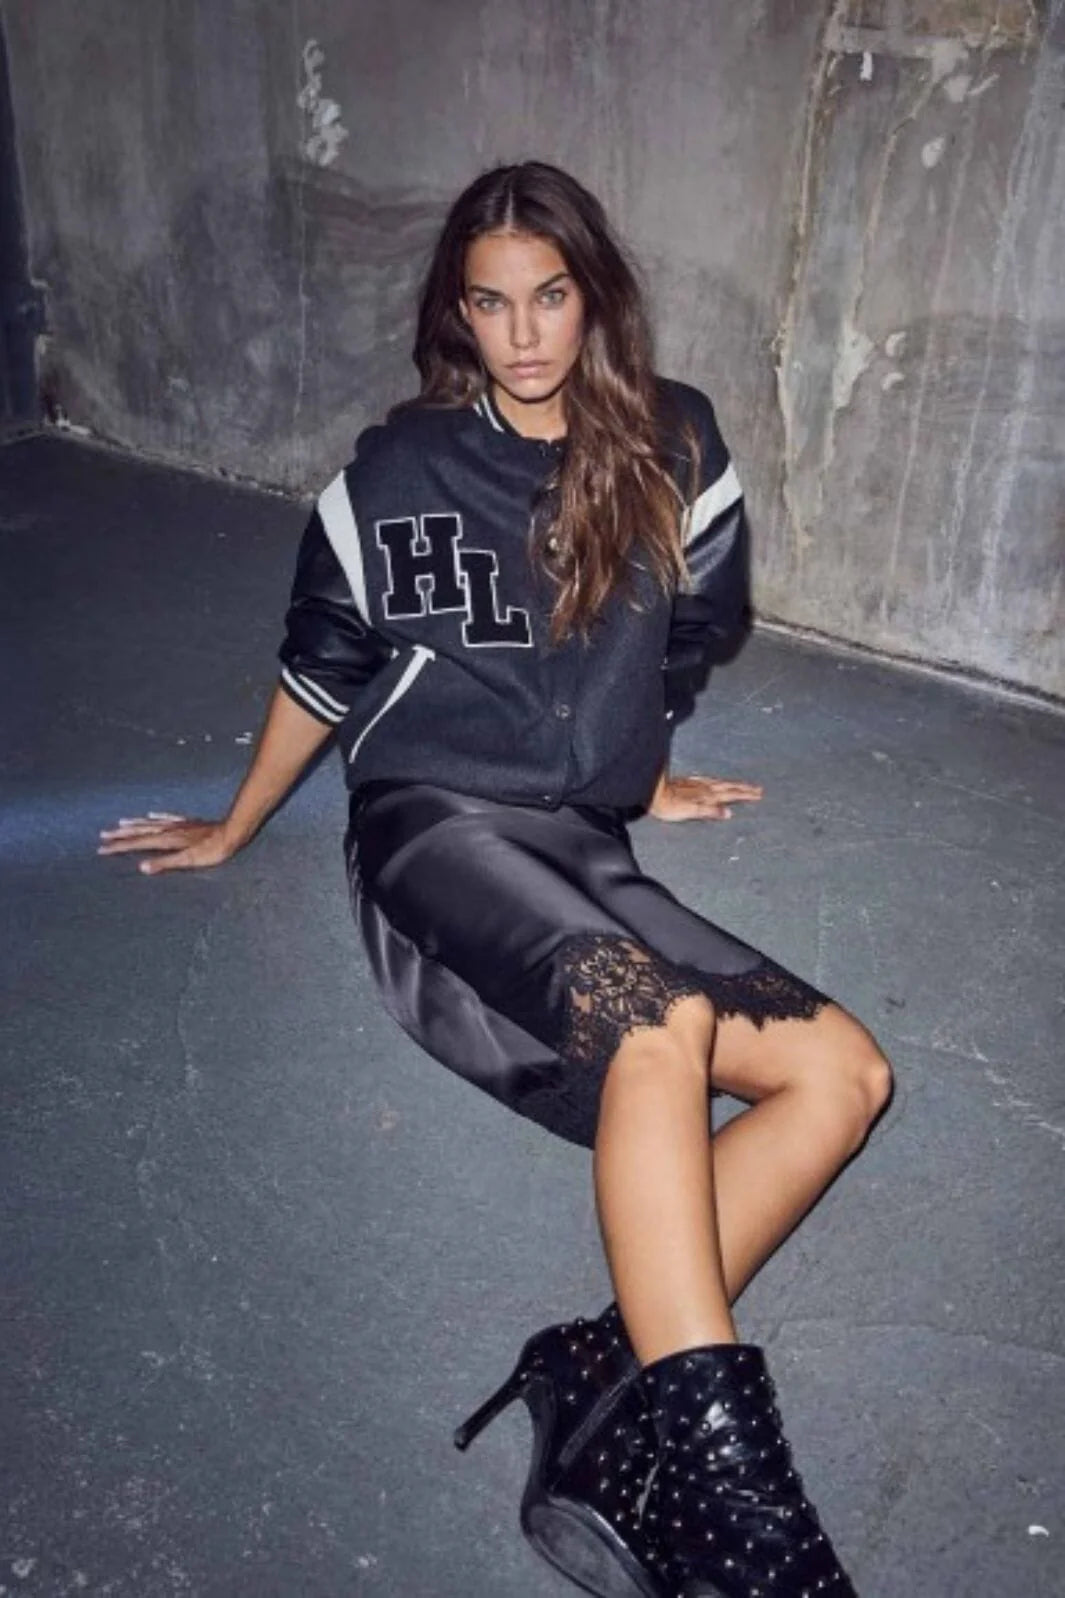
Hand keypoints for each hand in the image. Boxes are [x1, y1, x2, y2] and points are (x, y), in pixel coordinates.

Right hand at [97, 812, 239, 874]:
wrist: (232, 833)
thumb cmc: (213, 850)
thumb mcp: (189, 861)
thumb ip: (165, 864)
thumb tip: (142, 868)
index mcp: (167, 840)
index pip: (137, 843)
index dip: (119, 847)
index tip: (101, 848)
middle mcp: (169, 830)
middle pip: (140, 832)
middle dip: (120, 835)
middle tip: (102, 836)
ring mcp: (178, 825)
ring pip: (150, 823)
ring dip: (134, 824)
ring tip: (119, 824)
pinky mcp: (188, 823)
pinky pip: (167, 818)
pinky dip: (156, 817)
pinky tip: (151, 814)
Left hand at [648, 773, 762, 822]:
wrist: (652, 792)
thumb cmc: (669, 805)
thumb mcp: (691, 811)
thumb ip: (710, 811)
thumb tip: (729, 813)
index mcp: (707, 794)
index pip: (731, 794)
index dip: (745, 794)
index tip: (758, 793)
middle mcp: (704, 787)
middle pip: (729, 786)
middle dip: (744, 788)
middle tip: (757, 789)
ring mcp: (696, 783)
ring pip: (720, 783)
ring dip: (733, 784)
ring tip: (742, 785)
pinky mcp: (688, 782)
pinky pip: (710, 781)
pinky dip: (718, 782)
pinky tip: (715, 782)